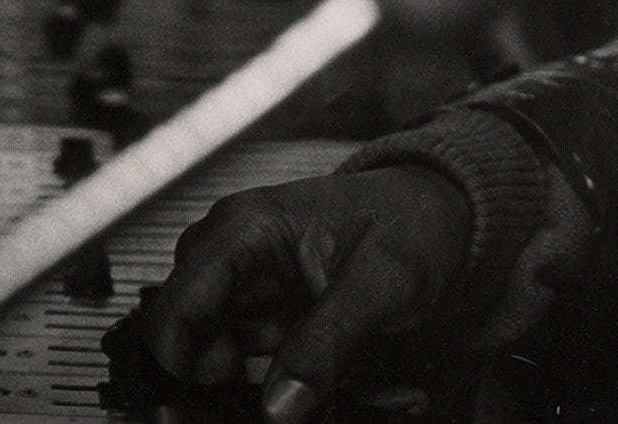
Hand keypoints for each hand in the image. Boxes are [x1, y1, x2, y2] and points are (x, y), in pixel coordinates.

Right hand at [144, 166, 473, 421]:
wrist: (443, 212)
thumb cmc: (414, 224)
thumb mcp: (383, 281)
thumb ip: (328, 341)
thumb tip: (278, 409)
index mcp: (245, 230)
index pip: (174, 314)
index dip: (185, 372)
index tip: (222, 404)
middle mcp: (229, 254)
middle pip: (186, 345)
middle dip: (224, 388)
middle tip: (275, 403)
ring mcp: (243, 283)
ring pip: (215, 361)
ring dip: (255, 388)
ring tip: (323, 383)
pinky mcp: (262, 309)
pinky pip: (248, 361)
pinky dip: (276, 381)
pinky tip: (321, 382)